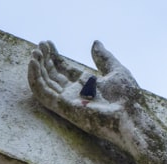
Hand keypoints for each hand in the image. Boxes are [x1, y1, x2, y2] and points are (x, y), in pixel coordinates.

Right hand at [28, 40, 143, 142]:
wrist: (132, 117)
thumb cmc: (129, 99)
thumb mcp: (116, 71)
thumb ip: (103, 58)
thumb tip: (95, 42)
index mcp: (86, 85)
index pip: (64, 70)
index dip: (54, 57)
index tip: (48, 43)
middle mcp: (75, 93)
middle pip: (53, 75)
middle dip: (44, 60)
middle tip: (40, 45)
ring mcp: (68, 101)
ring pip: (45, 84)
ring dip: (37, 68)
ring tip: (35, 52)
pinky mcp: (63, 107)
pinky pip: (43, 94)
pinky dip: (35, 79)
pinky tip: (34, 63)